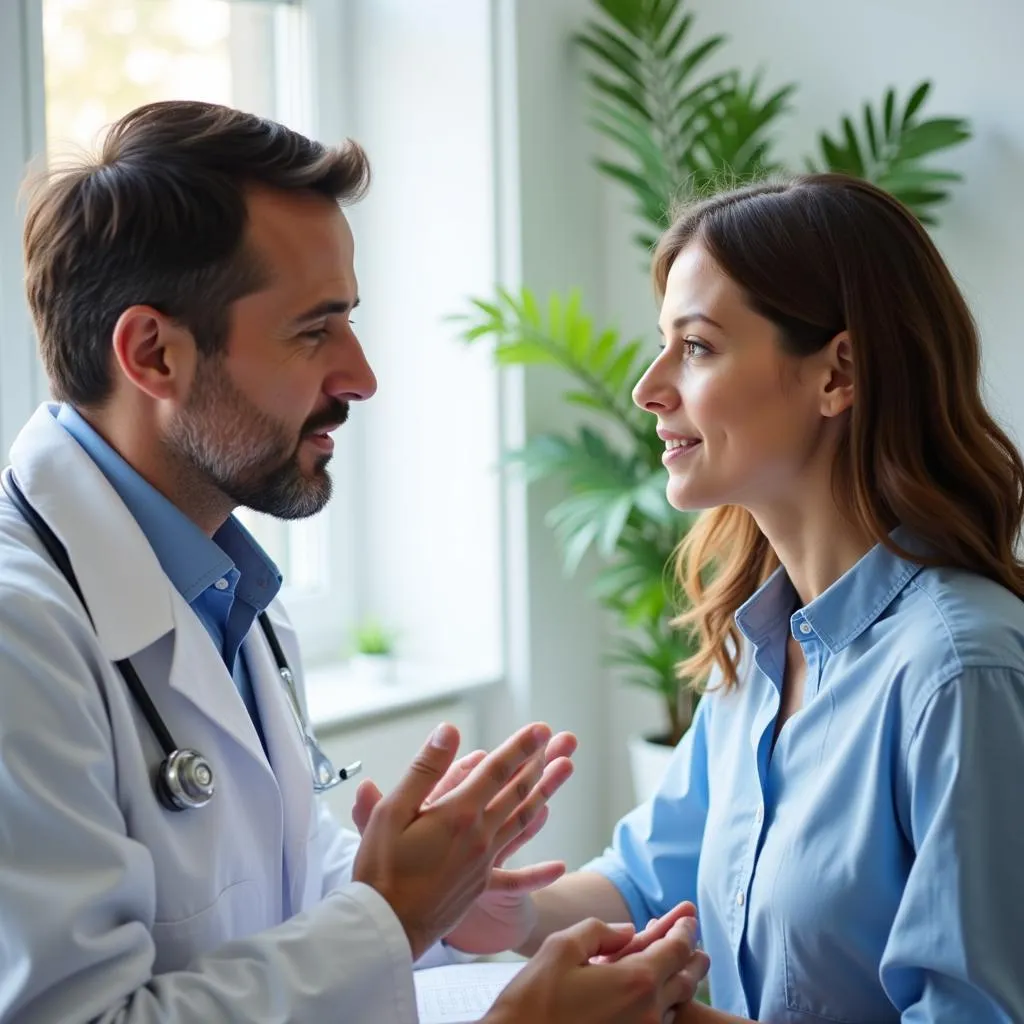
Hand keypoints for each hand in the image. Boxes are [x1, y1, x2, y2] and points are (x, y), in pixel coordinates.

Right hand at [351, 721, 572, 959]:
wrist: (385, 928)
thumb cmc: (381, 869)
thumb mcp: (392, 811)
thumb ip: (425, 769)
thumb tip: (449, 730)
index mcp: (458, 814)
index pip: (496, 770)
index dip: (519, 747)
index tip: (540, 728)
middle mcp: (479, 836)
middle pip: (517, 792)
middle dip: (539, 763)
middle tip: (560, 741)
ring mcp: (484, 861)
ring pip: (521, 820)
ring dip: (544, 793)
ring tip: (563, 773)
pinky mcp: (481, 883)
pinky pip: (517, 871)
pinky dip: (539, 870)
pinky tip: (558, 867)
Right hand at [484, 916, 708, 1023]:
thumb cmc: (534, 1000)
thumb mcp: (563, 947)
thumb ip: (601, 930)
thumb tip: (627, 930)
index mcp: (636, 982)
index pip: (676, 950)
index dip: (683, 929)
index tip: (688, 917)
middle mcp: (648, 1013)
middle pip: (686, 980)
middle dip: (692, 957)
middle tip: (696, 944)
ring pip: (674, 1005)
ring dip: (678, 981)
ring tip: (678, 965)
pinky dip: (661, 1002)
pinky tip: (649, 992)